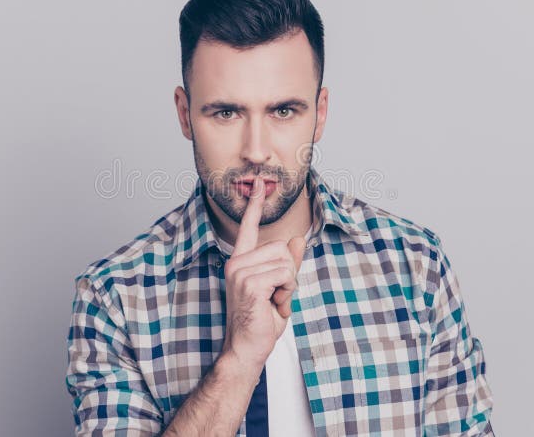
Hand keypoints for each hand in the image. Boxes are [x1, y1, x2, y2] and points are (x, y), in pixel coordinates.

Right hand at [220, 176, 305, 371]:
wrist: (246, 348)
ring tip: (272, 302)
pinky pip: (284, 274)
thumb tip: (297, 239)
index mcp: (241, 261)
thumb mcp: (279, 288)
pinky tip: (272, 306)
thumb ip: (287, 264)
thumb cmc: (260, 321)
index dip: (254, 205)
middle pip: (281, 248)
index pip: (247, 227)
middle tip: (274, 297)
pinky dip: (286, 292)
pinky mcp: (248, 282)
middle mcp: (236, 262)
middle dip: (288, 274)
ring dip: (288, 286)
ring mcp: (240, 271)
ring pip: (285, 262)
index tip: (258, 184)